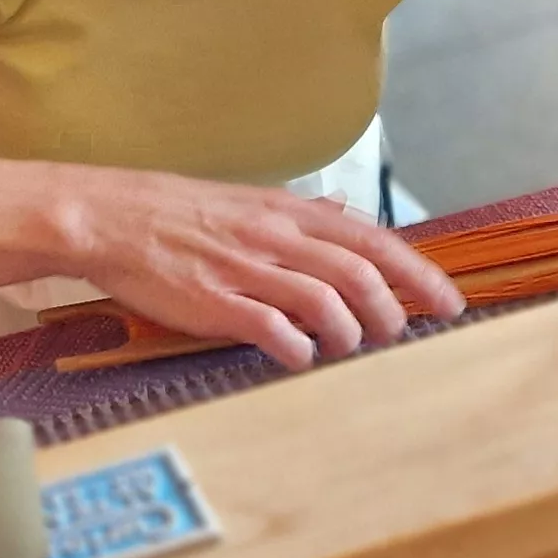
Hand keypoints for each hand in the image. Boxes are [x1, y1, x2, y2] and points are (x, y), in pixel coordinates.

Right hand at [51, 167, 462, 370]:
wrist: (110, 217)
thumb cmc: (177, 212)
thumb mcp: (249, 200)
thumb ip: (299, 215)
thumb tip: (345, 216)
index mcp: (287, 209)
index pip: (372, 238)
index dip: (418, 272)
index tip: (447, 301)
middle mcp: (276, 236)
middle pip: (359, 273)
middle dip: (392, 310)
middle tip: (398, 333)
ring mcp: (246, 270)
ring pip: (326, 303)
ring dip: (349, 334)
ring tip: (346, 347)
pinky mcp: (215, 302)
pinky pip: (273, 330)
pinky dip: (298, 350)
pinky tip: (299, 357)